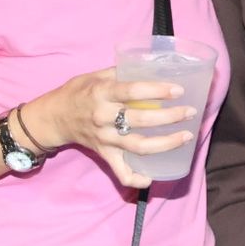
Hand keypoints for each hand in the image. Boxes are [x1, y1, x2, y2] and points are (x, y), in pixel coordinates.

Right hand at [28, 68, 197, 187]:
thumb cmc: (78, 92)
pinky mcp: (104, 154)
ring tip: (186, 137)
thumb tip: (151, 67)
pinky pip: (121, 172)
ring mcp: (105, 139)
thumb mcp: (95, 75)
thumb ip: (120, 73)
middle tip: (190, 112)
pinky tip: (153, 177)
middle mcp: (103, 117)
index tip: (178, 90)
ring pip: (138, 147)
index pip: (132, 91)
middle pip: (141, 120)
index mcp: (101, 93)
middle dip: (170, 117)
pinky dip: (136, 178)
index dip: (157, 90)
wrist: (54, 117)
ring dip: (165, 144)